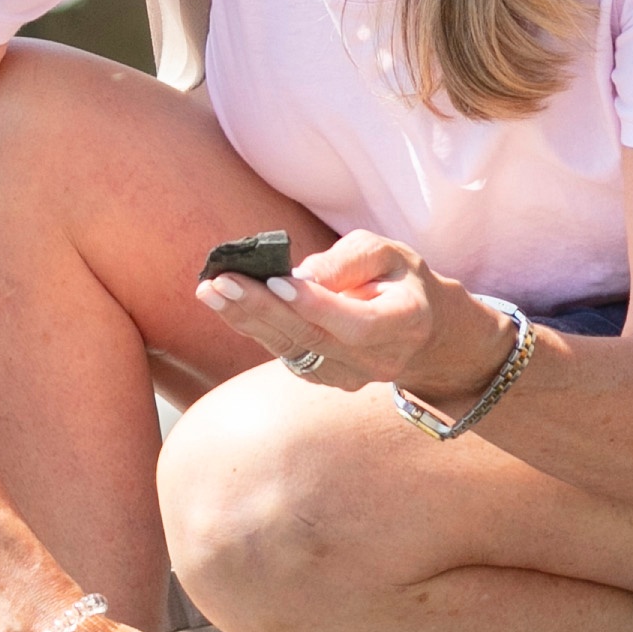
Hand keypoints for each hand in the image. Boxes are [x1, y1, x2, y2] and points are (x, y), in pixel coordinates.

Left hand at [192, 231, 486, 403]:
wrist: (422, 330)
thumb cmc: (400, 279)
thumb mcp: (388, 252)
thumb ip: (348, 260)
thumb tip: (300, 274)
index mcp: (405, 323)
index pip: (356, 324)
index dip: (314, 305)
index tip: (276, 279)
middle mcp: (379, 360)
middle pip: (313, 340)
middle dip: (262, 310)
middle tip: (220, 283)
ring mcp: (352, 377)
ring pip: (293, 350)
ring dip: (247, 320)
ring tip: (210, 290)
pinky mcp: (327, 378)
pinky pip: (287, 354)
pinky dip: (255, 328)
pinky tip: (226, 304)